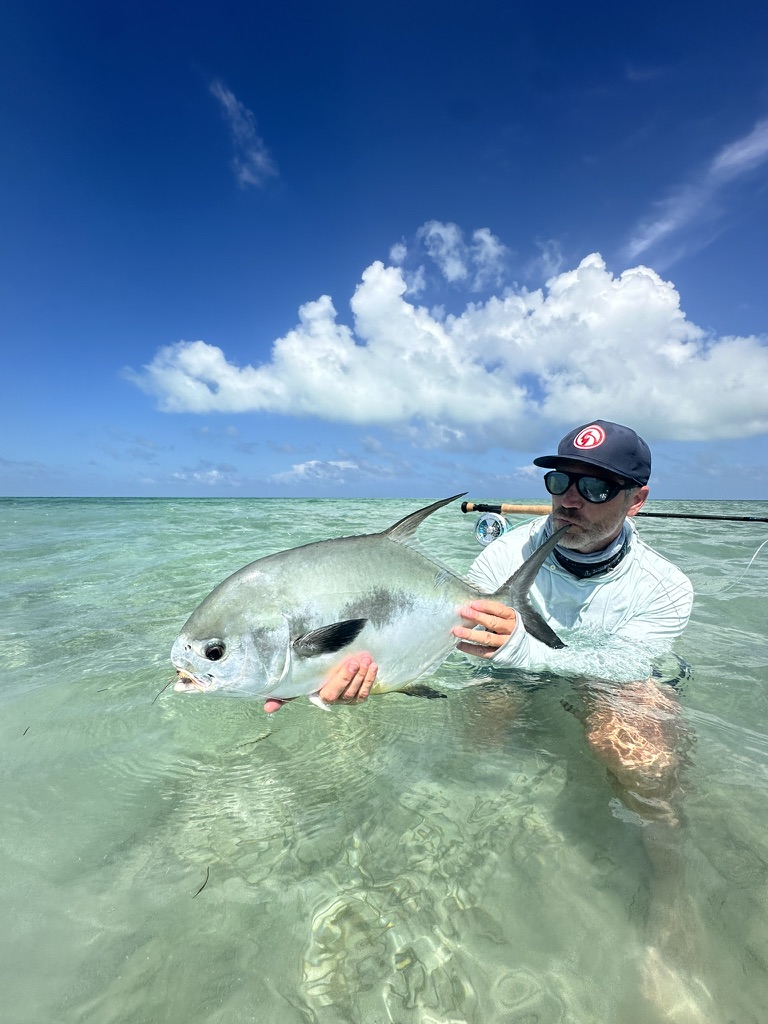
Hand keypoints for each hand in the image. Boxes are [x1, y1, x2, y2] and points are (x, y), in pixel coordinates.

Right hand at [263, 652, 378, 712]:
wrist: (330, 673)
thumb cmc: (312, 678)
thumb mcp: (299, 683)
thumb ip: (284, 695)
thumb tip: (266, 709)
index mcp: (320, 696)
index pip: (330, 693)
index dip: (342, 680)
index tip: (350, 663)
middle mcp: (335, 701)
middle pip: (345, 692)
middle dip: (352, 676)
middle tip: (357, 660)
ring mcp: (348, 700)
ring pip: (357, 692)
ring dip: (364, 675)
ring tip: (366, 658)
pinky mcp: (359, 697)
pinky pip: (366, 691)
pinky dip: (370, 679)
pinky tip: (373, 666)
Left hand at [451, 600, 516, 658]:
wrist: (522, 648)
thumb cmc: (507, 627)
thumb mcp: (504, 617)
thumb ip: (491, 612)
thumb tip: (469, 607)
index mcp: (511, 617)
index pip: (499, 610)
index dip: (486, 606)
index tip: (473, 604)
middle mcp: (509, 630)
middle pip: (493, 623)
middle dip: (477, 617)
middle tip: (463, 612)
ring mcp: (504, 643)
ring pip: (488, 638)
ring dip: (471, 634)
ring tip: (457, 630)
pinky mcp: (498, 655)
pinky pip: (483, 652)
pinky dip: (471, 649)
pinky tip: (460, 645)